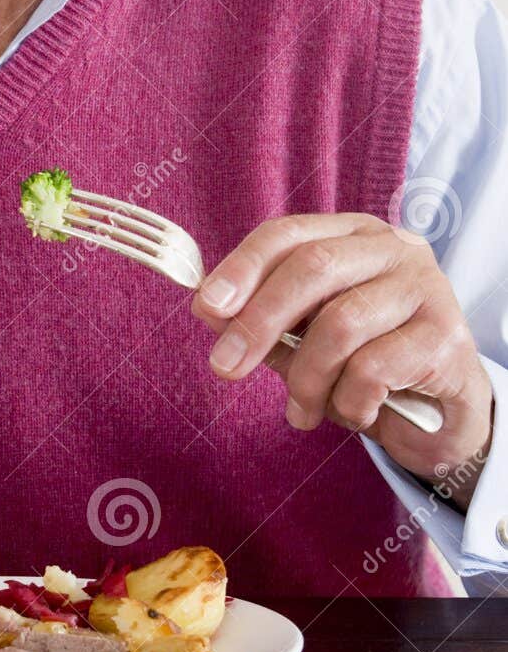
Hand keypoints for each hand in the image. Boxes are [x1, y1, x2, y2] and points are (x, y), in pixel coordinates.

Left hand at [191, 213, 492, 505]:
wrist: (444, 417)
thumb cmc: (369, 366)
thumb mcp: (308, 340)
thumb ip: (266, 323)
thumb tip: (210, 311)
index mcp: (352, 235)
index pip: (288, 234)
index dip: (242, 267)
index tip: (205, 307)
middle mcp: (393, 249)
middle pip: (312, 268)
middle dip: (259, 321)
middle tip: (225, 368)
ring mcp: (425, 287)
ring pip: (340, 323)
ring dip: (307, 378)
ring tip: (303, 411)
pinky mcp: (446, 337)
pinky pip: (374, 368)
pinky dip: (350, 401)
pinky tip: (355, 412)